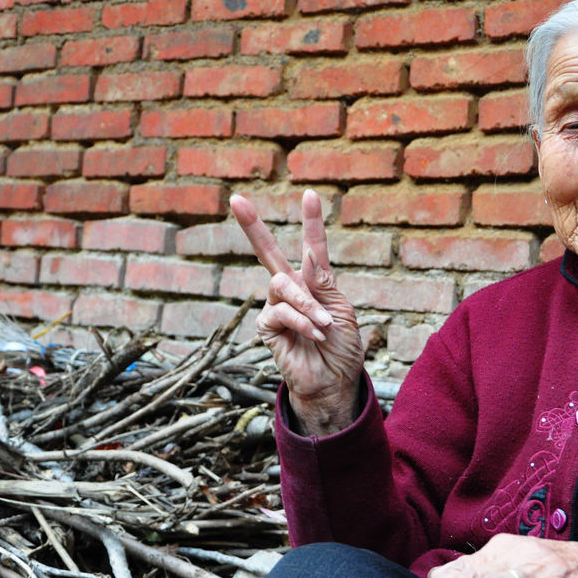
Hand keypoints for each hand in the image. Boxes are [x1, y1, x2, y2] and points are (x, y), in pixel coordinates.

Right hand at [230, 190, 363, 434]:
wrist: (334, 382)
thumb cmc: (341, 349)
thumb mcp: (342, 311)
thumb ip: (323, 284)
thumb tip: (310, 257)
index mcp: (315, 284)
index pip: (311, 248)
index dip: (311, 222)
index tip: (310, 194)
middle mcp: (291, 291)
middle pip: (268, 253)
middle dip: (252, 226)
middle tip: (236, 200)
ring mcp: (276, 307)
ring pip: (282, 286)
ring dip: (308, 306)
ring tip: (325, 327)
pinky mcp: (266, 327)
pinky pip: (280, 312)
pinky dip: (302, 322)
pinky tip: (315, 336)